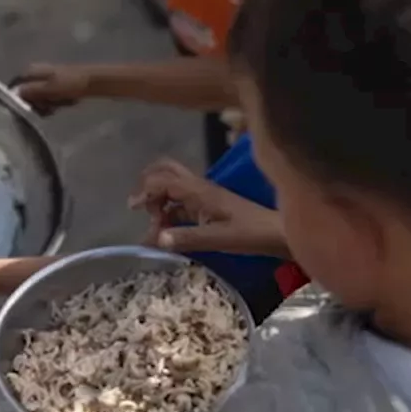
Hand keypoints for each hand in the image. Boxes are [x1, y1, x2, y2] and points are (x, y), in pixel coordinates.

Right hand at [12, 63, 89, 115]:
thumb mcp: (48, 89)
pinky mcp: (56, 86)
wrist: (92, 81)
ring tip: (59, 104)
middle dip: (37, 104)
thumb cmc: (69, 84)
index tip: (32, 108)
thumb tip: (14, 94)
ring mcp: (46, 80)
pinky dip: (55, 103)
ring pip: (39, 99)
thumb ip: (31, 91)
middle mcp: (35, 73)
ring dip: (48, 105)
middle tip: (49, 107)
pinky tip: (64, 103)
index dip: (21, 100)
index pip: (16, 88)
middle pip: (27, 95)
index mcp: (31, 71)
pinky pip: (49, 99)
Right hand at [129, 159, 286, 256]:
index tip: (133, 209)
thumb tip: (156, 239)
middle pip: (165, 171)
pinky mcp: (208, 207)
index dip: (144, 190)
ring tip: (156, 231)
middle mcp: (199, 188)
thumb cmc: (251, 234)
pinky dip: (169, 214)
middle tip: (140, 208)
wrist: (277, 234)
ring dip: (158, 204)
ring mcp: (204, 196)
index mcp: (200, 191)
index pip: (163, 179)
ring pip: (171, 188)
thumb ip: (188, 238)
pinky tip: (167, 234)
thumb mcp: (220, 239)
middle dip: (148, 186)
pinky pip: (181, 203)